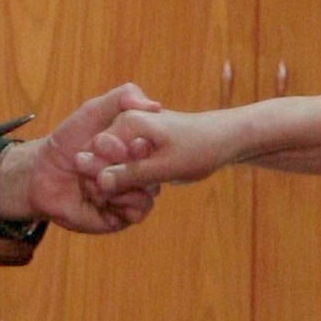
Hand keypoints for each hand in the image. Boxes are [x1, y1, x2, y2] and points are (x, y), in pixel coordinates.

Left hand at [0, 83, 164, 233]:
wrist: (41, 174)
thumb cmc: (68, 140)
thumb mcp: (93, 111)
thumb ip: (122, 98)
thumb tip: (156, 106)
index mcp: (140, 145)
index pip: (158, 144)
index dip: (140, 144)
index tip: (124, 143)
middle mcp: (142, 169)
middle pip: (152, 169)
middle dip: (118, 162)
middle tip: (88, 157)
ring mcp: (135, 193)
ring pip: (146, 191)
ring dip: (114, 183)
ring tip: (86, 179)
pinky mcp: (124, 216)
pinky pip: (137, 212)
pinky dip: (117, 202)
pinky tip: (94, 196)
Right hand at [78, 106, 241, 194]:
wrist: (225, 138)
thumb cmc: (199, 148)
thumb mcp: (166, 166)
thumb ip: (132, 174)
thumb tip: (100, 182)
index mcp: (128, 123)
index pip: (95, 151)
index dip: (97, 176)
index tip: (108, 196)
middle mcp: (126, 125)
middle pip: (102, 158)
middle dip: (109, 182)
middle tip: (126, 198)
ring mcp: (134, 136)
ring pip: (115, 165)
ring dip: (123, 184)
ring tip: (139, 196)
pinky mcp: (143, 147)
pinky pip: (128, 166)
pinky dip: (133, 181)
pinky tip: (145, 192)